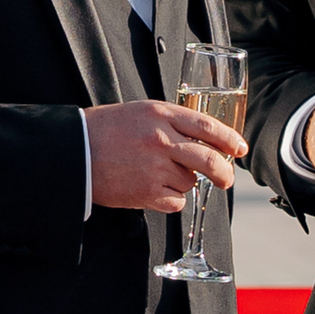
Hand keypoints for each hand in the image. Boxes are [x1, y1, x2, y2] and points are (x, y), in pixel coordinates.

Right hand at [85, 100, 246, 211]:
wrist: (75, 151)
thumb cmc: (105, 130)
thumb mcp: (141, 113)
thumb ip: (171, 122)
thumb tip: (202, 140)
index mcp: (161, 114)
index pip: (207, 126)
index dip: (229, 139)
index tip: (239, 148)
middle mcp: (162, 140)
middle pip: (210, 160)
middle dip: (224, 173)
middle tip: (226, 179)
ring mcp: (155, 167)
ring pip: (190, 181)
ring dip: (182, 182)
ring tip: (157, 174)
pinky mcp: (147, 192)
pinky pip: (176, 201)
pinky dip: (169, 199)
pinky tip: (151, 189)